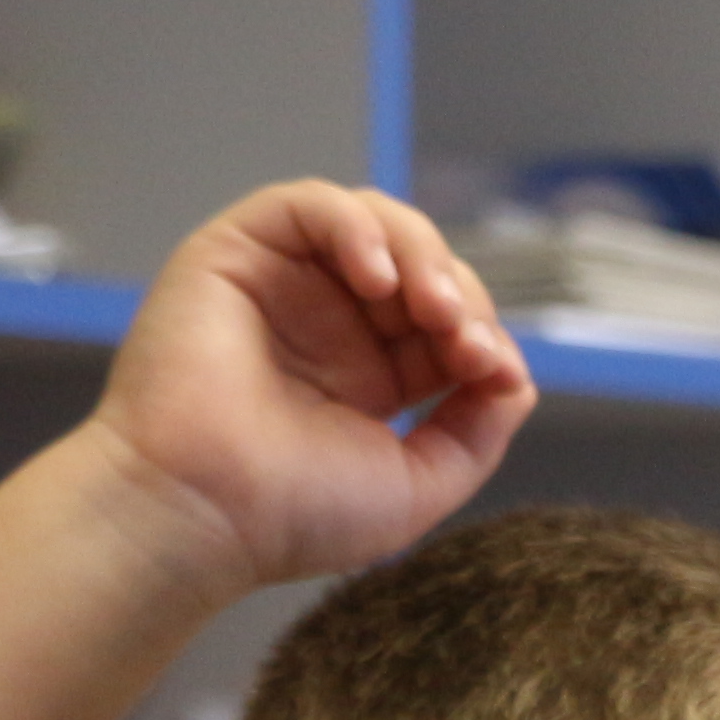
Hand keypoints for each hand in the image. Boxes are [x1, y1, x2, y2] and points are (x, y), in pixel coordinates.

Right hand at [87, 182, 531, 601]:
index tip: (495, 375)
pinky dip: (355, 225)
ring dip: (421, 255)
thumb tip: (517, 377)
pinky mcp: (236, 253)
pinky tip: (378, 275)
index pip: (447, 327)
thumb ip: (476, 430)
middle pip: (421, 270)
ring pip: (373, 226)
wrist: (203, 512)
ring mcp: (285, 286)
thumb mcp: (419, 483)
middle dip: (460, 298)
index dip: (483, 337)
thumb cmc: (295, 514)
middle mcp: (329, 325)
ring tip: (432, 307)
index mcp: (371, 377)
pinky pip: (308, 205)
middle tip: (465, 342)